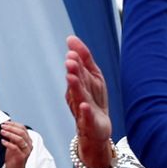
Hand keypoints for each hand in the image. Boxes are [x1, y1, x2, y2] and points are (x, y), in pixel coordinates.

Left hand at [0, 121, 31, 167]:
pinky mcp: (21, 157)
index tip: (5, 123)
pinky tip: (2, 141)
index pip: (23, 128)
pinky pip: (15, 148)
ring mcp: (26, 151)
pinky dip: (8, 143)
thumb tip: (7, 126)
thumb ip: (13, 136)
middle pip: (22, 132)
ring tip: (2, 132)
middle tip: (2, 126)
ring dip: (9, 134)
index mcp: (28, 140)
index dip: (13, 124)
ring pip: (19, 139)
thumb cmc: (14, 158)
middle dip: (11, 128)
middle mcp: (29, 145)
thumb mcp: (13, 144)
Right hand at [65, 35, 114, 163]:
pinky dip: (85, 112)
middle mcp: (79, 95)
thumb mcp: (93, 76)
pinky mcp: (89, 123)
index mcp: (80, 83)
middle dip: (73, 72)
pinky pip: (86, 117)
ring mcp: (83, 109)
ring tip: (71, 77)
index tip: (72, 51)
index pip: (78, 70)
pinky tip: (84, 106)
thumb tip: (71, 38)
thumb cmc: (94, 100)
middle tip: (70, 61)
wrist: (96, 129)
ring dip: (75, 87)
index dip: (76, 61)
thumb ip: (84, 58)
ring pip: (79, 97)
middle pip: (76, 82)